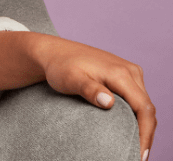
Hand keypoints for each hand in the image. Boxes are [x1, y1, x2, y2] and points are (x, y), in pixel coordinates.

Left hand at [38, 36, 155, 158]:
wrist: (54, 53)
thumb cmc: (60, 66)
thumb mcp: (71, 79)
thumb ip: (89, 90)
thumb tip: (109, 102)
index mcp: (121, 73)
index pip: (143, 108)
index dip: (145, 133)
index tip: (139, 155)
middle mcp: (130, 71)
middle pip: (147, 108)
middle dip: (146, 134)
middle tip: (137, 157)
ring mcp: (129, 72)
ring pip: (144, 104)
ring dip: (143, 126)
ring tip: (135, 147)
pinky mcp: (125, 76)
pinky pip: (137, 99)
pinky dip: (137, 117)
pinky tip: (129, 130)